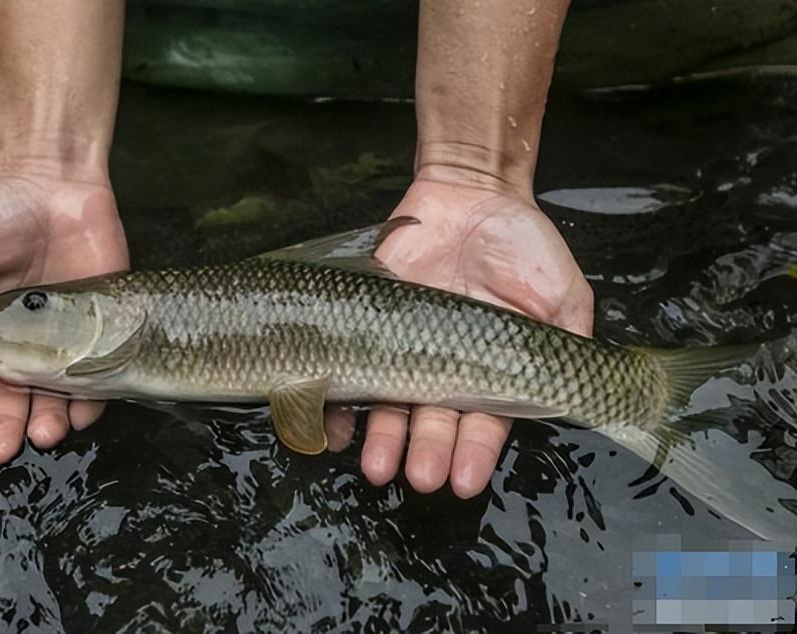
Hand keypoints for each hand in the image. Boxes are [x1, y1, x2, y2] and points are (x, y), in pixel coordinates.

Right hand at [0, 163, 128, 494]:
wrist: (52, 182)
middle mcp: (17, 349)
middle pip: (6, 407)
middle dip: (1, 434)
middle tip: (2, 449)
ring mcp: (62, 341)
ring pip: (52, 399)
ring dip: (47, 422)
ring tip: (45, 432)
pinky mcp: (101, 329)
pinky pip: (100, 375)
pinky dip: (94, 398)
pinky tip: (85, 412)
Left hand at [357, 178, 592, 496]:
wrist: (470, 196)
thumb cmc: (524, 247)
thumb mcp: (563, 294)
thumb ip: (566, 344)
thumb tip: (574, 394)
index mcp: (491, 372)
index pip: (483, 424)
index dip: (474, 453)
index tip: (463, 480)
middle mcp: (443, 370)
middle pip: (432, 422)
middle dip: (427, 452)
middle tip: (421, 476)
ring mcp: (401, 350)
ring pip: (389, 405)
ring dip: (382, 439)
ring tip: (378, 467)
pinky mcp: (365, 325)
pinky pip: (347, 367)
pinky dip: (336, 398)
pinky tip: (332, 426)